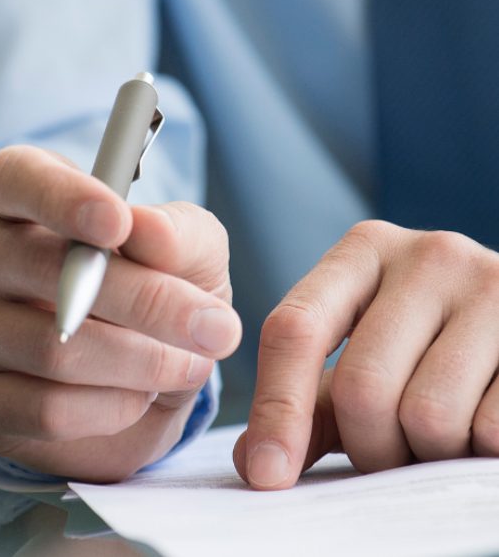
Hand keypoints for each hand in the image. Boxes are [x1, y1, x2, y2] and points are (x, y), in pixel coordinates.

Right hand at [0, 145, 240, 481]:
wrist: (117, 377)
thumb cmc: (145, 295)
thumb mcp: (183, 255)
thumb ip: (179, 236)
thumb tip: (151, 233)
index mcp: (15, 196)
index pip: (18, 178)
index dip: (66, 198)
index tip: (119, 223)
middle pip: (48, 270)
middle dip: (148, 303)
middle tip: (218, 330)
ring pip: (55, 350)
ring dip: (142, 364)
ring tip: (185, 364)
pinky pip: (47, 409)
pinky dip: (113, 408)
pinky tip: (137, 396)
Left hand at [235, 220, 498, 488]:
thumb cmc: (425, 352)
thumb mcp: (361, 360)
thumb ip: (305, 405)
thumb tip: (252, 461)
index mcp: (364, 251)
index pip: (294, 329)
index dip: (276, 410)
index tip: (267, 475)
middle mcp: (428, 255)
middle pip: (361, 386)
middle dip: (369, 447)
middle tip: (389, 451)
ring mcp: (495, 285)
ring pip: (428, 415)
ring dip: (424, 452)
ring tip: (435, 434)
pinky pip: (490, 429)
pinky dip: (475, 449)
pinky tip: (478, 423)